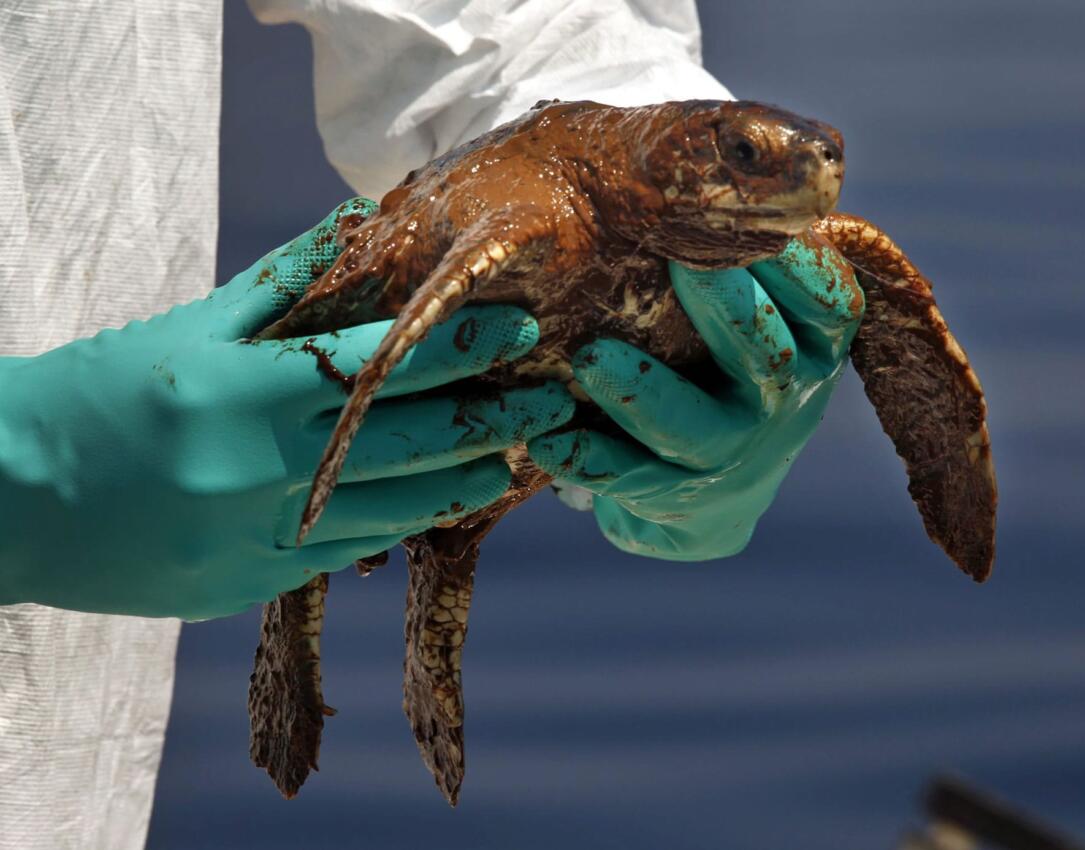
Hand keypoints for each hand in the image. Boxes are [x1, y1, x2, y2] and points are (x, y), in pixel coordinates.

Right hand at [0, 200, 572, 619]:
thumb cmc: (99, 394)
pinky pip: (351, 551)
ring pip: (395, 507)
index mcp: (248, 390)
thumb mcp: (187, 327)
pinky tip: (441, 505)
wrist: (14, 498)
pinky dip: (402, 524)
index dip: (464, 344)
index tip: (523, 329)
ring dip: (462, 482)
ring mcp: (263, 533)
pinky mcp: (253, 582)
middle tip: (553, 401)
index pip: (385, 361)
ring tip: (514, 460)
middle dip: (492, 417)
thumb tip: (359, 219)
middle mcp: (266, 465)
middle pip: (410, 440)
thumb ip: (282, 282)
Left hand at [528, 236, 862, 559]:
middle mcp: (787, 401)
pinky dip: (586, 459)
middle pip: (767, 360)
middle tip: (681, 265)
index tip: (760, 224)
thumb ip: (744, 248)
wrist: (720, 484)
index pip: (830, 303)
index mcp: (815, 343)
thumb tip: (725, 144)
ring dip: (645, 393)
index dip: (799, 269)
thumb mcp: (758, 304)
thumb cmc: (728, 357)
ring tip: (592, 357)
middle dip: (728, 313)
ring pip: (699, 430)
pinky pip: (632, 483)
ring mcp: (736, 456)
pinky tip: (545, 435)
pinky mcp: (681, 500)